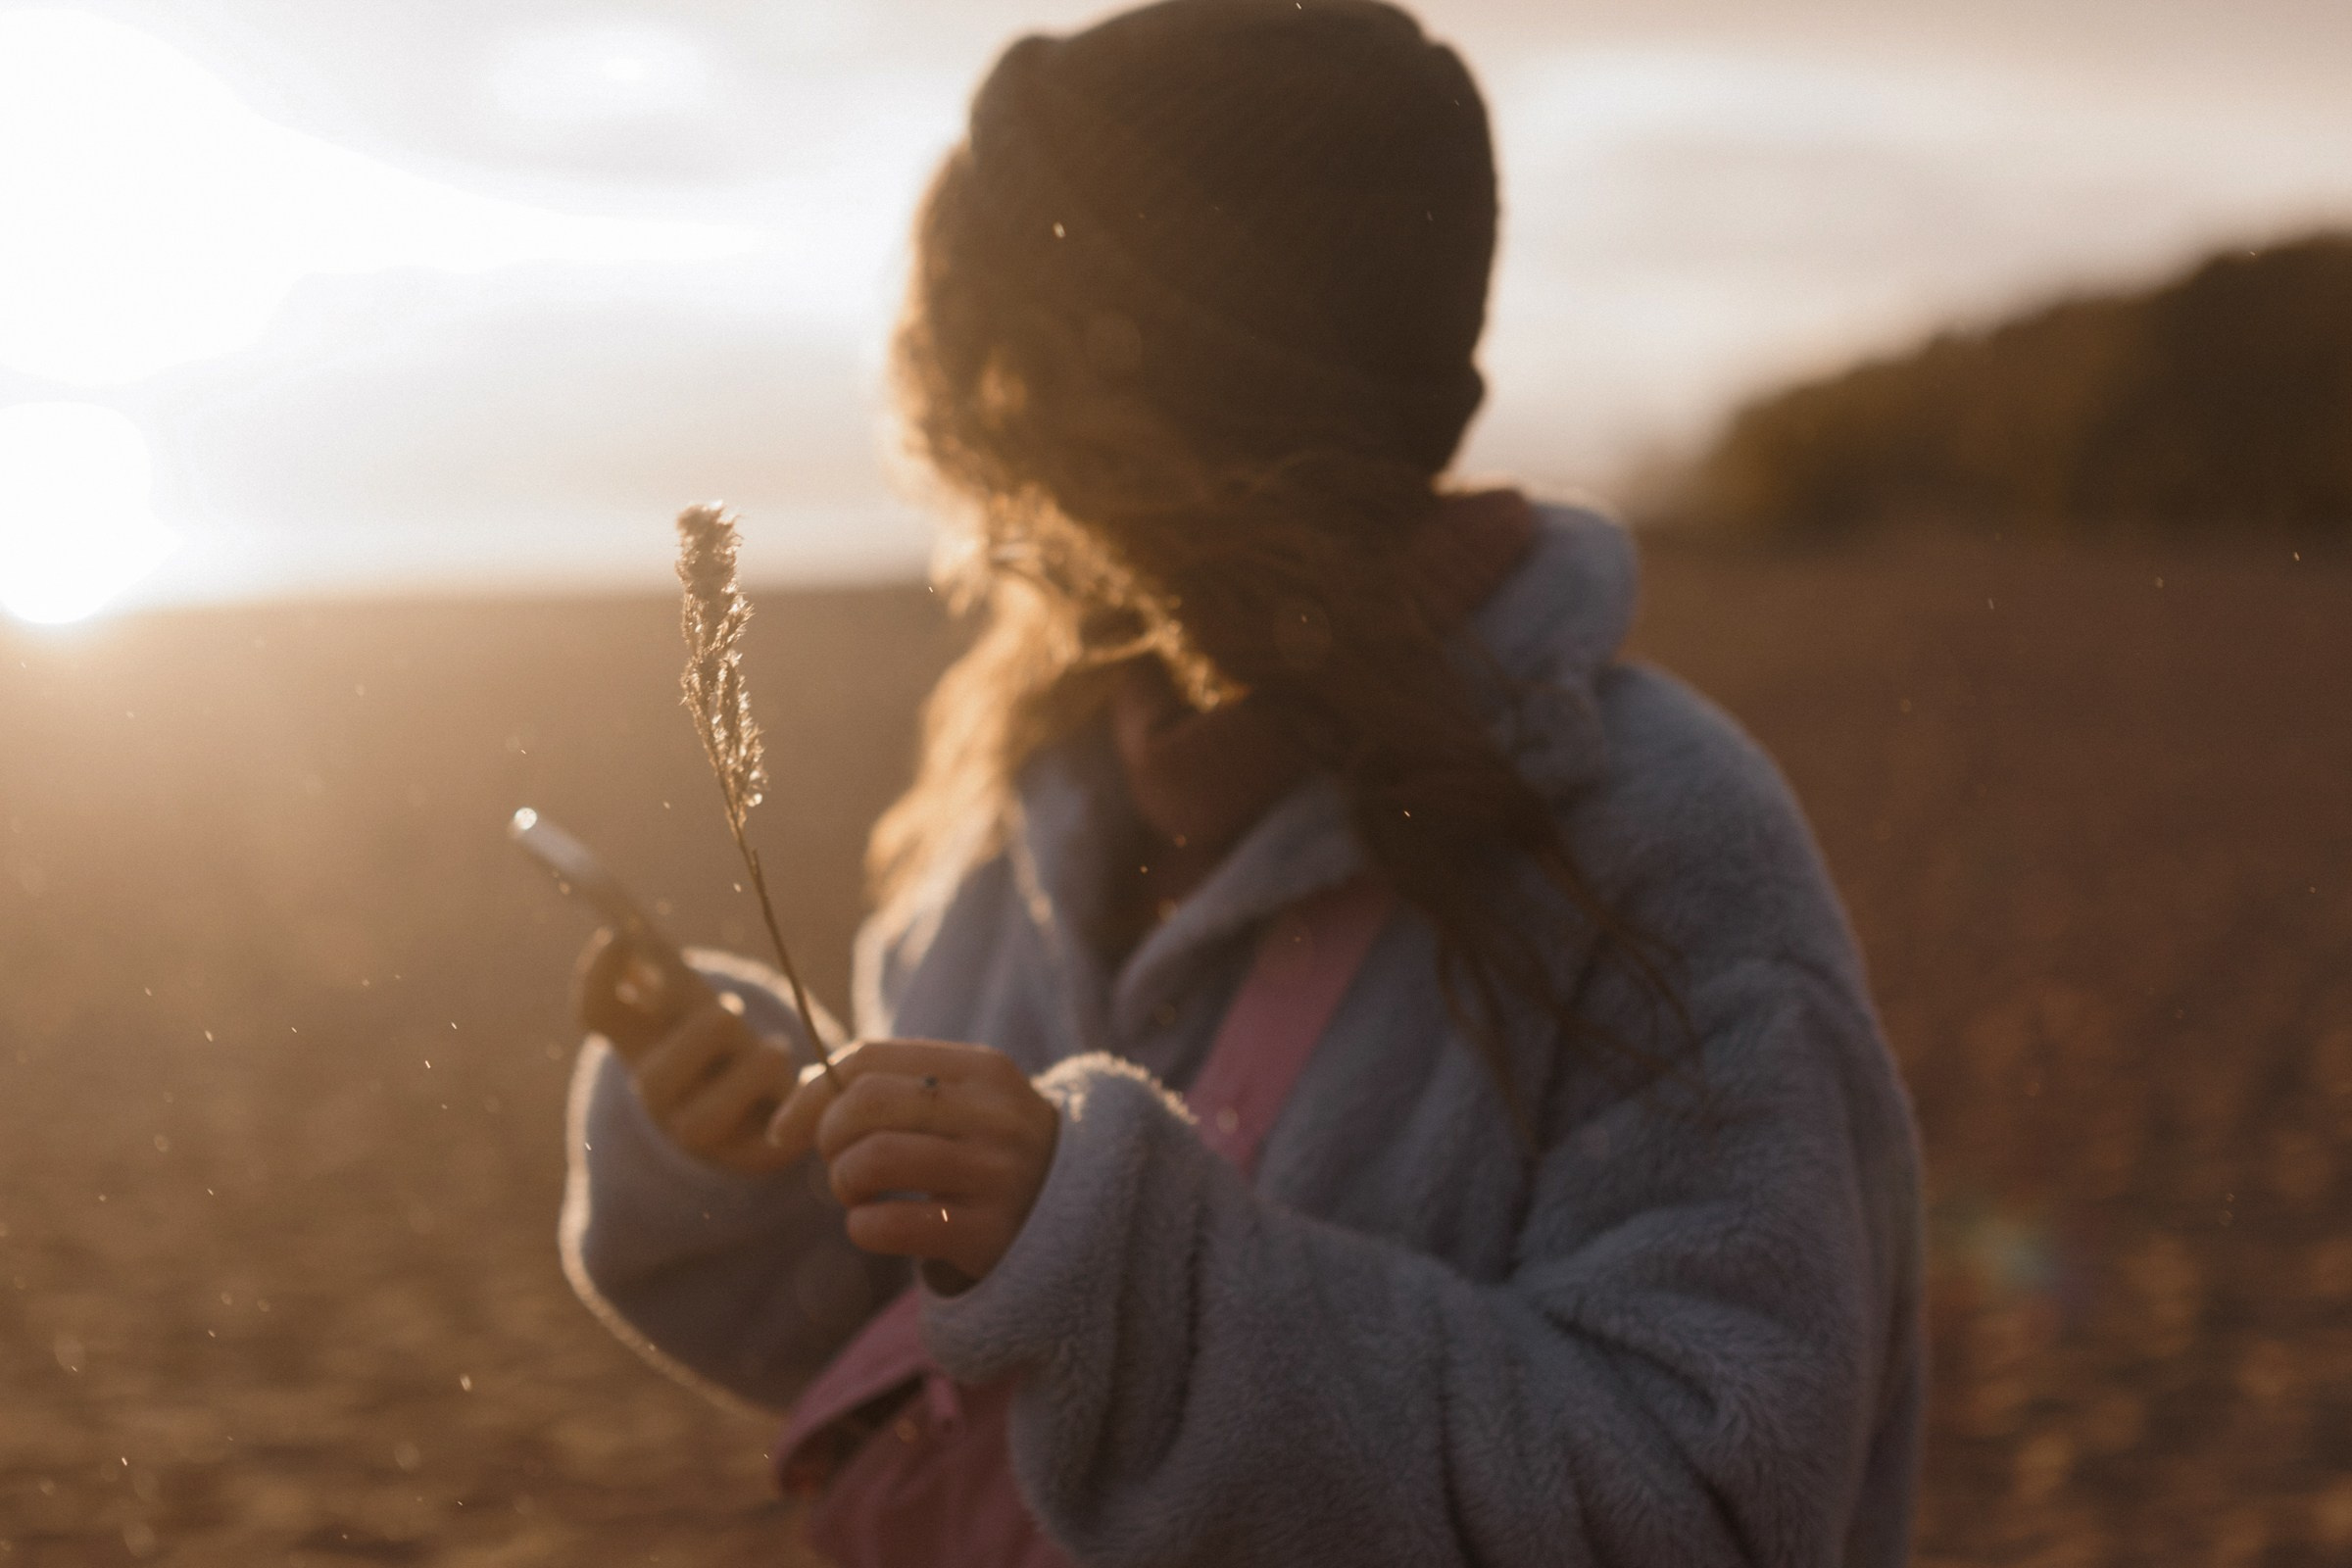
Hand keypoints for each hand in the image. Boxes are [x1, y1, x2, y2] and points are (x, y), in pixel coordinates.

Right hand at [574, 930, 798, 1174]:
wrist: (761, 1108)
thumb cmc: (722, 1037)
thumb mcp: (698, 996)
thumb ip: (665, 964)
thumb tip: (626, 911)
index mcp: (638, 1042)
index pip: (596, 1011)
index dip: (598, 974)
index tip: (621, 934)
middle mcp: (657, 1092)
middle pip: (652, 1080)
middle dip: (697, 1041)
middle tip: (730, 1012)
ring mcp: (696, 1133)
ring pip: (704, 1120)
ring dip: (748, 1074)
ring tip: (775, 1050)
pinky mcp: (746, 1157)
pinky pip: (762, 1142)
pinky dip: (787, 1103)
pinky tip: (803, 1079)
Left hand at [765, 1039, 1059, 1288]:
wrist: (1082, 1225)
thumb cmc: (992, 1158)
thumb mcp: (967, 1105)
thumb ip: (898, 1086)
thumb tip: (805, 1087)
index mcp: (983, 1069)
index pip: (868, 1058)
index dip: (811, 1092)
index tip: (786, 1130)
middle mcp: (994, 1115)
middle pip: (864, 1104)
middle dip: (827, 1137)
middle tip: (837, 1164)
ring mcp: (995, 1175)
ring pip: (872, 1160)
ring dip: (843, 1184)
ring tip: (858, 1196)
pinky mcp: (988, 1235)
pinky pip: (888, 1224)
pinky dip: (861, 1228)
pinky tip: (876, 1228)